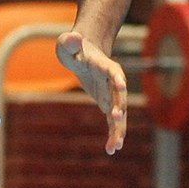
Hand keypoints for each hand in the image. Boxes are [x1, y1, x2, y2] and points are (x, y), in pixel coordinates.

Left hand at [55, 30, 126, 154]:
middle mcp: (113, 81)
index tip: (121, 86)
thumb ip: (69, 42)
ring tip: (116, 146)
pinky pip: (113, 121)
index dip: (117, 78)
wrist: (84, 52)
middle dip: (119, 107)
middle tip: (117, 119)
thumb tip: (74, 38)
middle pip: (119, 95)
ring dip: (118, 129)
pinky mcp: (108, 103)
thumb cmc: (73, 47)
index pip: (113, 71)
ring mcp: (112, 93)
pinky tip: (112, 149)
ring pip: (119, 113)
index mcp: (104, 65)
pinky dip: (113, 134)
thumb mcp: (66, 43)